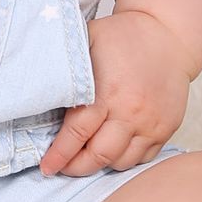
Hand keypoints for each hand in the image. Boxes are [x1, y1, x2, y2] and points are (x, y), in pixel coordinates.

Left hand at [39, 9, 192, 177]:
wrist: (166, 34)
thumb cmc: (120, 37)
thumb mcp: (86, 41)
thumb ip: (65, 68)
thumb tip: (34, 87)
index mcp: (107, 93)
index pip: (77, 134)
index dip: (59, 155)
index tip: (46, 166)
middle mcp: (131, 113)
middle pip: (99, 156)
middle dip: (76, 167)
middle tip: (62, 167)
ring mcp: (151, 124)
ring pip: (121, 162)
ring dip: (100, 165)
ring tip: (85, 158)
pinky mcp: (166, 128)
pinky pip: (143, 157)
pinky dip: (124, 159)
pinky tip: (111, 151)